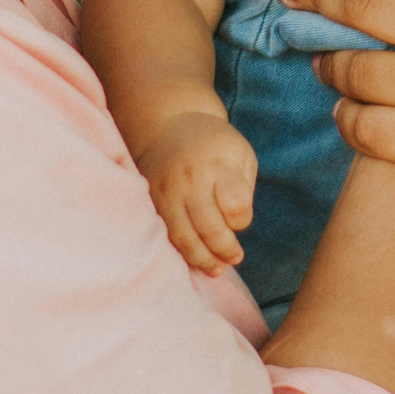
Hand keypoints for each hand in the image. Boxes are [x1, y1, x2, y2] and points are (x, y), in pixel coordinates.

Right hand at [131, 110, 257, 274]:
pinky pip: (165, 234)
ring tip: (216, 269)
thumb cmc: (215, 144)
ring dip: (202, 259)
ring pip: (183, 237)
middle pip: (209, 227)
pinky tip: (194, 258)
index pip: (235, 205)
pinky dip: (180, 251)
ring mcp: (166, 191)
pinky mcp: (150, 201)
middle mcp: (190, 178)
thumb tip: (236, 228)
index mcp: (218, 163)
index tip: (242, 219)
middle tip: (235, 258)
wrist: (169, 124)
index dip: (242, 220)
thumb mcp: (240, 153)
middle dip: (225, 249)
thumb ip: (244, 188)